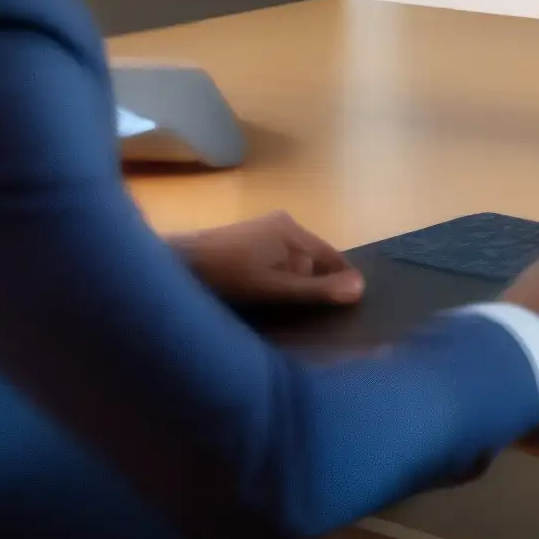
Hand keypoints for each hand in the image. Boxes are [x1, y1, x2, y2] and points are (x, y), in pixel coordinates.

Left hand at [171, 210, 364, 306]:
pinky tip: (264, 295)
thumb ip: (317, 290)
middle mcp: (283, 223)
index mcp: (294, 230)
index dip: (342, 280)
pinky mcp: (246, 238)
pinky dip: (276, 276)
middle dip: (313, 283)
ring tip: (286, 308)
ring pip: (292, 259)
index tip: (349, 307)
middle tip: (310, 314)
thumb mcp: (276, 288)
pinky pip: (275, 258)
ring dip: (292, 281)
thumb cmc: (229, 275)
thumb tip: (361, 288)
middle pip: (312, 258)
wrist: (178, 262)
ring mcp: (263, 228)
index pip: (333, 256)